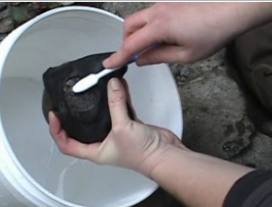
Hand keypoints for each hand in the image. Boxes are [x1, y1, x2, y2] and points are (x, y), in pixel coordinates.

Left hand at [49, 78, 185, 175]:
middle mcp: (103, 143)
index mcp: (95, 151)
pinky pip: (119, 109)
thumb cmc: (143, 155)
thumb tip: (112, 86)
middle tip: (69, 101)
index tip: (54, 116)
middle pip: (82, 129)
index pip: (67, 144)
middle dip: (76, 115)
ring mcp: (116, 133)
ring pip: (102, 116)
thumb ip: (116, 104)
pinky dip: (118, 98)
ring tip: (92, 89)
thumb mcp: (122, 128)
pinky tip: (117, 87)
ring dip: (99, 103)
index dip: (57, 131)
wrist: (164, 155)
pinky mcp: (129, 125)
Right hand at [103, 2, 252, 67]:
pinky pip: (150, 15)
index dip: (118, 56)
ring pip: (138, 19)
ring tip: (152, 48)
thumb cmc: (214, 31)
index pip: (131, 44)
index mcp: (161, 26)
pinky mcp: (170, 2)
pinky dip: (148, 27)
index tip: (109, 64)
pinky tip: (161, 37)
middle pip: (128, 26)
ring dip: (138, 34)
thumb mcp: (185, 54)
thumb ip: (159, 57)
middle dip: (126, 42)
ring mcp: (164, 4)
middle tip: (136, 56)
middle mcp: (158, 11)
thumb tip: (142, 60)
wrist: (232, 9)